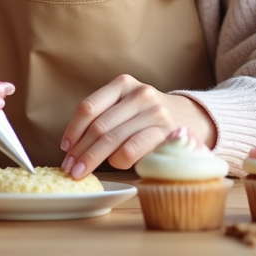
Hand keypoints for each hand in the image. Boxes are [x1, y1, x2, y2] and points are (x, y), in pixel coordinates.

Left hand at [59, 74, 215, 178]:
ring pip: (112, 140)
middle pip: (98, 127)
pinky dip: (118, 161)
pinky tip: (114, 165)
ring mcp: (155, 113)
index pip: (88, 107)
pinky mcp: (166, 132)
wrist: (191, 117)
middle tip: (69, 168)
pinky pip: (132, 150)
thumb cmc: (147, 116)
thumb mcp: (126, 105)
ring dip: (93, 159)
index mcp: (123, 84)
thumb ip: (104, 117)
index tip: (65, 148)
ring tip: (81, 172)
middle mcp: (139, 94)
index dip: (73, 130)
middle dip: (80, 151)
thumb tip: (72, 148)